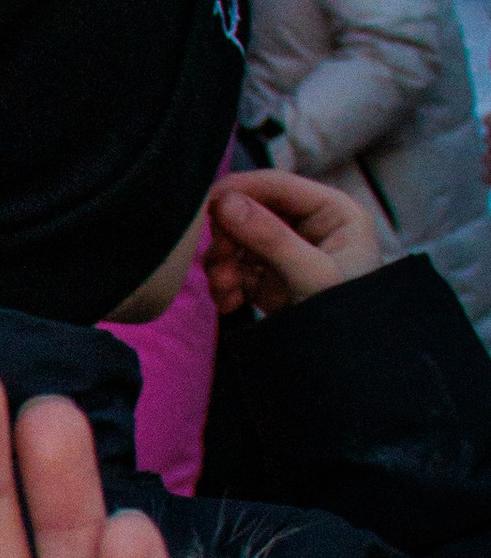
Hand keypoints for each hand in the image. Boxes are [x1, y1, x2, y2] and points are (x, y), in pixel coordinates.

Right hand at [205, 168, 386, 314]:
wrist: (350, 371)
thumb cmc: (347, 318)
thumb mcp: (311, 275)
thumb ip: (269, 237)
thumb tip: (224, 202)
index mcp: (334, 212)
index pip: (279, 186)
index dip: (240, 190)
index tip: (207, 204)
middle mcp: (310, 227)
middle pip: (252, 212)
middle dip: (229, 237)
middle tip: (218, 261)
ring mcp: (288, 254)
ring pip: (239, 242)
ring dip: (223, 264)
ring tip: (224, 289)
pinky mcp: (271, 282)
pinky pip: (237, 271)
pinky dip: (226, 285)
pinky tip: (228, 303)